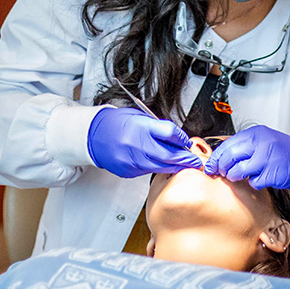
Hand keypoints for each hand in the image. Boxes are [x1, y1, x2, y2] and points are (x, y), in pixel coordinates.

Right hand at [87, 107, 201, 177]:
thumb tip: (178, 137)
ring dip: (174, 166)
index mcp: (141, 127)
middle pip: (169, 155)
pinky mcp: (128, 171)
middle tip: (194, 160)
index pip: (170, 134)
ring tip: (183, 164)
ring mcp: (132, 160)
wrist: (94, 135)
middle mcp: (136, 144)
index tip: (186, 141)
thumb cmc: (117, 123)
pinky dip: (158, 168)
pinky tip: (162, 164)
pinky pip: (148, 171)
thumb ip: (159, 127)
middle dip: (185, 159)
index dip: (182, 138)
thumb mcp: (140, 117)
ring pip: (161, 167)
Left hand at [203, 125, 289, 189]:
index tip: (210, 166)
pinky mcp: (273, 173)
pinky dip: (254, 183)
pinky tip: (260, 178)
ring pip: (238, 171)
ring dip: (235, 176)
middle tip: (221, 173)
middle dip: (222, 168)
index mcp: (256, 133)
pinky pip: (253, 182)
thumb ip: (245, 146)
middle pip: (230, 156)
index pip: (227, 144)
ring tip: (241, 176)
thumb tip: (220, 156)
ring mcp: (268, 158)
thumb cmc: (284, 151)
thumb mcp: (263, 141)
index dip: (216, 157)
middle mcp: (261, 143)